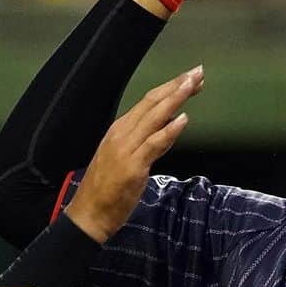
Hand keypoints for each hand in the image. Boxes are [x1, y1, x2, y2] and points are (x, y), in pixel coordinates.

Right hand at [65, 66, 201, 244]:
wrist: (88, 215)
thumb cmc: (105, 191)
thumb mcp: (124, 160)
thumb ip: (145, 143)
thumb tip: (167, 128)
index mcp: (118, 131)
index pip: (147, 103)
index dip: (169, 88)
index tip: (189, 79)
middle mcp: (121, 135)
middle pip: (152, 103)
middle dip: (176, 86)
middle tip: (197, 72)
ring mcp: (126, 150)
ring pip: (154, 117)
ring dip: (175, 99)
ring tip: (194, 85)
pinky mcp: (133, 167)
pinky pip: (154, 144)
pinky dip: (169, 130)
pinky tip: (183, 119)